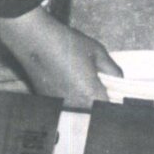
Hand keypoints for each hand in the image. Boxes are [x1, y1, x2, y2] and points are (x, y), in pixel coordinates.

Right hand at [0, 9, 119, 108]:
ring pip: (81, 111)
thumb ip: (112, 70)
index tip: (117, 95)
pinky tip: (68, 82)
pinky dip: (71, 98)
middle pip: (96, 113)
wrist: (35, 40)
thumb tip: (119, 80)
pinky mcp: (49, 101)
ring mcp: (61, 105)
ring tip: (83, 83)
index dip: (115, 103)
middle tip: (102, 86)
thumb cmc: (67, 43)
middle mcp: (76, 105)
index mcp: (91, 95)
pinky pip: (66, 105)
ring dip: (86, 102)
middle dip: (101, 103)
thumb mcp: (97, 52)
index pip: (110, 109)